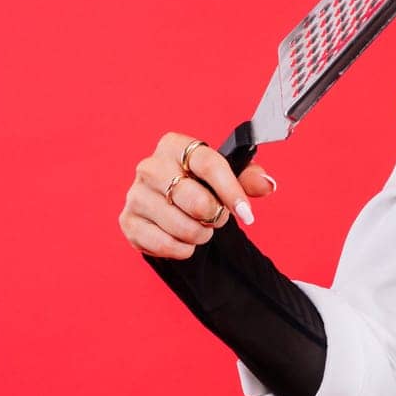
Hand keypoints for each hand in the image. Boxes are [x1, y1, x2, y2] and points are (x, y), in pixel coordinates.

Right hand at [117, 132, 277, 259]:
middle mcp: (150, 166)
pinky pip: (164, 244)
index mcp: (175, 145)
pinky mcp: (128, 221)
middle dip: (215, 216)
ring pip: (182, 226)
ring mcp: (135, 194)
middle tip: (217, 218)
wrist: (172, 204)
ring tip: (201, 228)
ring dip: (200, 235)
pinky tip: (184, 241)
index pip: (209, 164)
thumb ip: (249, 178)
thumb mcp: (228, 175)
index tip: (246, 214)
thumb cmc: (201, 184)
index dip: (231, 191)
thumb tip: (267, 184)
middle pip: (195, 199)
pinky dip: (182, 249)